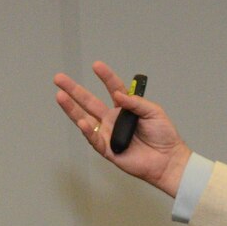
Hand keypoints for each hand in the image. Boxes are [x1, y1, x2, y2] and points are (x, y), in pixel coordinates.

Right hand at [54, 61, 192, 196]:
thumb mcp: (154, 112)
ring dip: (72, 108)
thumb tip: (118, 94)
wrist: (168, 160)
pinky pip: (95, 139)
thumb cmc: (164, 136)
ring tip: (60, 96)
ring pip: (85, 119)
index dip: (105, 77)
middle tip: (59, 78)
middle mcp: (113, 120)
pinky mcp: (108, 150)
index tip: (97, 65)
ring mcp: (108, 134)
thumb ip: (136, 102)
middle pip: (89, 102)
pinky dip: (87, 131)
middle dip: (74, 90)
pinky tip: (80, 122)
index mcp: (124, 109)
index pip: (112, 88)